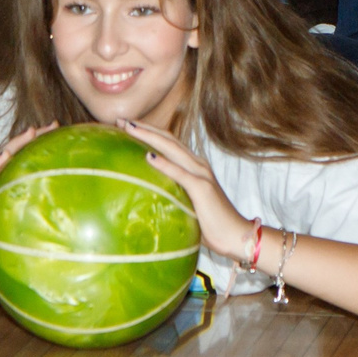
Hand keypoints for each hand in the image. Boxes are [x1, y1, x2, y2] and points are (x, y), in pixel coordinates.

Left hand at [118, 118, 250, 259]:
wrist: (236, 236)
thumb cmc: (211, 224)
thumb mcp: (187, 205)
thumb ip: (173, 194)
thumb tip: (148, 198)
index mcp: (194, 166)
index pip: (168, 142)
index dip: (148, 132)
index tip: (125, 126)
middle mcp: (198, 164)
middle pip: (167, 139)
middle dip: (144, 128)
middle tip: (120, 120)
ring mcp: (201, 174)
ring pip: (172, 148)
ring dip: (150, 137)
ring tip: (129, 129)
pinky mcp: (202, 188)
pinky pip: (180, 173)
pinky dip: (164, 164)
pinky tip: (148, 157)